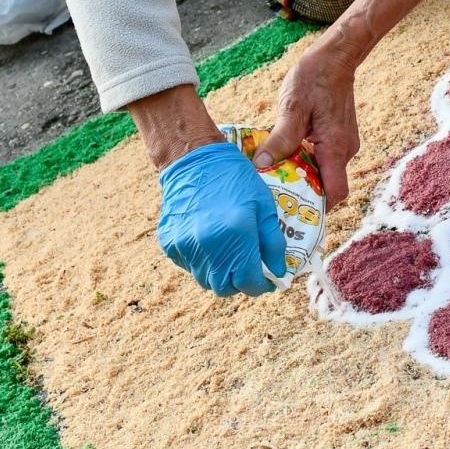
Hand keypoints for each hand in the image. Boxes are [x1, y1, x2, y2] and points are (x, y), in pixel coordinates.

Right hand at [157, 142, 287, 296]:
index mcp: (236, 235)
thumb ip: (273, 243)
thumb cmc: (236, 180)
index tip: (268, 278)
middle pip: (224, 288)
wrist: (195, 160)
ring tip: (231, 254)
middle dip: (240, 283)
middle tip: (249, 268)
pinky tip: (211, 242)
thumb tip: (279, 272)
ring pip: (205, 280)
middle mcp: (208, 246)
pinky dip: (203, 262)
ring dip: (221, 274)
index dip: (262, 285)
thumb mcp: (265, 206)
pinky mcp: (169, 243)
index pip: (249, 282)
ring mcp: (185, 246)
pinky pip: (190, 265)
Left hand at [253, 41, 361, 207]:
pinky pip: (323, 159)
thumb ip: (280, 139)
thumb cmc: (315, 78)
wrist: (336, 57)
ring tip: (275, 174)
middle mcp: (345, 151)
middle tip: (274, 195)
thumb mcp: (293, 107)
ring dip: (303, 176)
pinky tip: (286, 154)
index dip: (317, 208)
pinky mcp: (338, 137)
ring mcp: (344, 144)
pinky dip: (306, 162)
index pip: (336, 193)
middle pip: (327, 186)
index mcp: (336, 148)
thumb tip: (262, 166)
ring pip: (324, 172)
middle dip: (303, 194)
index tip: (293, 212)